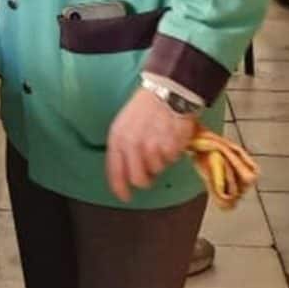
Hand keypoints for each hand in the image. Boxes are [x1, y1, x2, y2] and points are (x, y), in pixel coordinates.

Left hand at [107, 87, 195, 202]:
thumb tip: (127, 170)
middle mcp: (132, 145)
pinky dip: (174, 152)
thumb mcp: (124, 123)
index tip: (125, 197)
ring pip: (157, 169)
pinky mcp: (170, 147)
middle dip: (146, 179)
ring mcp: (152, 147)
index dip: (120, 188)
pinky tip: (172, 138)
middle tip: (152, 173)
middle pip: (138, 179)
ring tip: (163, 142)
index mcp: (118, 138)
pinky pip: (172, 159)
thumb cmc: (145, 106)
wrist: (168, 91)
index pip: (115, 171)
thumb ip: (122, 146)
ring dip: (161, 160)